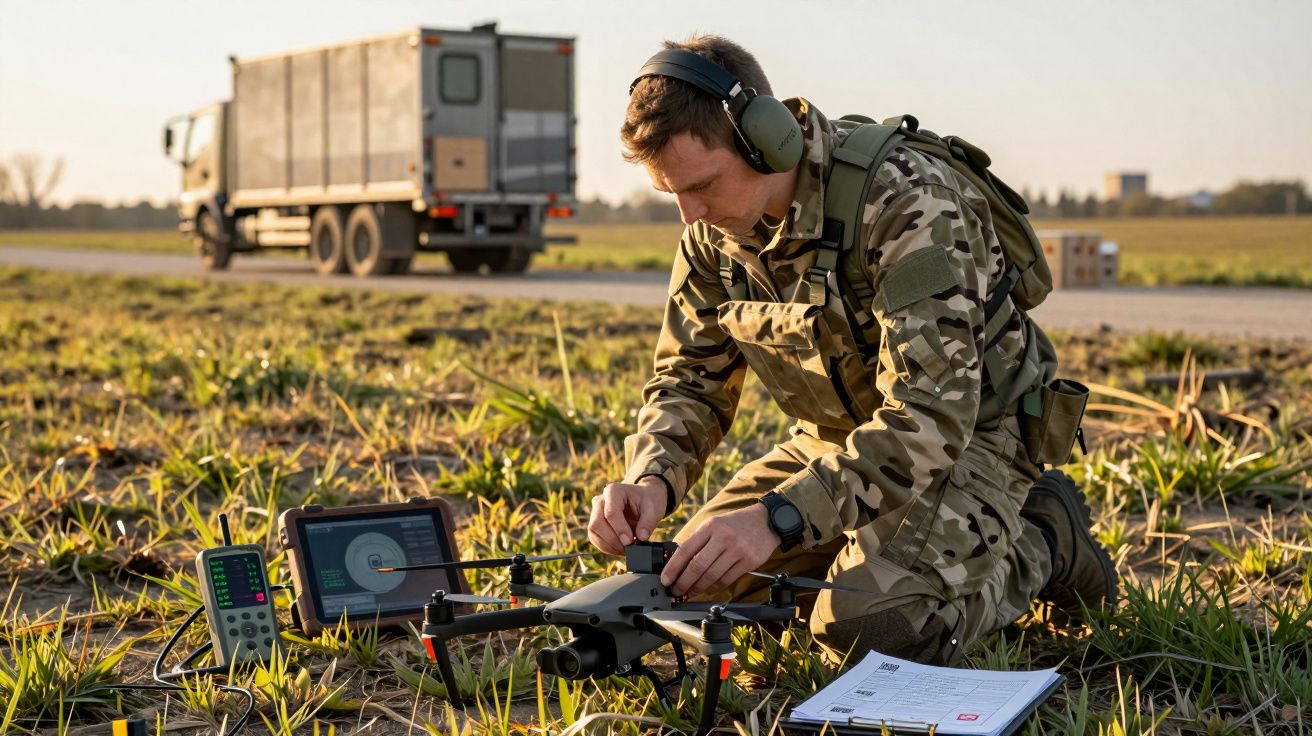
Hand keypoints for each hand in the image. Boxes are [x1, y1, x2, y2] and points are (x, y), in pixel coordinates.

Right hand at [588, 476, 667, 555]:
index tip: (630, 541)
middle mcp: (601, 500)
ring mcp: (596, 512)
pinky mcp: (596, 523)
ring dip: (609, 545)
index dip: (619, 529)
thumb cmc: (648, 501)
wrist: (645, 500)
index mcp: (614, 491)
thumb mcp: (654, 508)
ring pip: (593, 532)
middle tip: (629, 547)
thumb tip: (642, 537)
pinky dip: (606, 547)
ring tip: (625, 549)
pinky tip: (619, 549)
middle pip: (597, 523)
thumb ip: (648, 522)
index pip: (610, 512)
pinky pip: (594, 538)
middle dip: (613, 540)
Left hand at [660, 503, 777, 597]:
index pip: (686, 549)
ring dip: (697, 588)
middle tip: (676, 590)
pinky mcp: (748, 562)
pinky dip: (714, 588)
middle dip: (683, 582)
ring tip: (690, 592)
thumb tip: (677, 562)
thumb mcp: (714, 524)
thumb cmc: (736, 524)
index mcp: (710, 526)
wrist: (766, 521)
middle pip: (697, 566)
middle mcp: (723, 537)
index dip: (673, 567)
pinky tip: (707, 589)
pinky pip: (726, 580)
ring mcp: (737, 550)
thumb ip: (698, 540)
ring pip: (711, 576)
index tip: (666, 579)